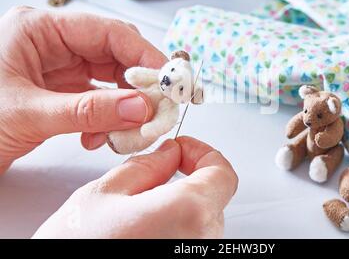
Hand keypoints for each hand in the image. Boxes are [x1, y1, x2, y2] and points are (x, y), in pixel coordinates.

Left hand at [0, 6, 166, 173]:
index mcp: (40, 29)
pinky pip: (99, 99)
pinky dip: (109, 118)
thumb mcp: (29, 114)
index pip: (108, 32)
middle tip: (160, 107)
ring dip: (126, 105)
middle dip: (139, 83)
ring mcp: (58, 68)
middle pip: (114, 54)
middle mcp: (53, 44)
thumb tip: (141, 108)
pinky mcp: (61, 92)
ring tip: (133, 128)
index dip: (144, 56)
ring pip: (110, 79)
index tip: (169, 81)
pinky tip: (102, 135)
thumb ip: (89, 110)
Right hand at [32, 136, 237, 237]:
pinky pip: (191, 241)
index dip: (202, 153)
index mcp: (187, 212)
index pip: (222, 173)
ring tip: (141, 210)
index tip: (181, 149)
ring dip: (180, 208)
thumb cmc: (75, 249)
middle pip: (213, 198)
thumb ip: (147, 166)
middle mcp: (200, 241)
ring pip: (202, 222)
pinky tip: (144, 231)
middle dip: (188, 179)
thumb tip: (168, 154)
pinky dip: (175, 229)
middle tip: (156, 174)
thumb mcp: (105, 194)